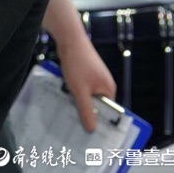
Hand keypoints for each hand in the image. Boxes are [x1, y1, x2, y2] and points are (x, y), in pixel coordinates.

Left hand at [42, 0, 116, 131]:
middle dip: (86, 112)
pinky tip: (65, 96)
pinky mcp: (86, 72)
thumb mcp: (80, 90)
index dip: (99, 122)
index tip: (89, 133)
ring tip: (68, 111)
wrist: (69, 39)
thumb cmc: (77, 64)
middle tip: (76, 125)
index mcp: (109, 89)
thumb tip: (92, 129)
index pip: (107, 112)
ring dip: (78, 101)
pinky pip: (81, 87)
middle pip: (96, 104)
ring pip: (87, 95)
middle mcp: (105, 83)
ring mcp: (95, 77)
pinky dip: (74, 91)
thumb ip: (86, 109)